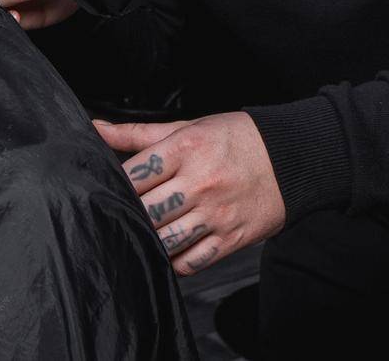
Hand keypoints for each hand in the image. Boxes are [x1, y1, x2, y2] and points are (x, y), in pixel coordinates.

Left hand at [94, 112, 286, 275]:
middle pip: (147, 210)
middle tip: (121, 215)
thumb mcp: (188, 126)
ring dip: (149, 239)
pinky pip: (192, 261)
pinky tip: (169, 249)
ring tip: (144, 232)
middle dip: (130, 214)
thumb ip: (138, 134)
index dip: (116, 185)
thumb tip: (96, 128)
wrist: (293, 157)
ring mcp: (217, 214)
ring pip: (165, 240)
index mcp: (187, 149)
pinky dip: (174, 260)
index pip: (135, 175)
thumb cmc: (235, 139)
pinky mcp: (231, 239)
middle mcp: (201, 183)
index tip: (108, 188)